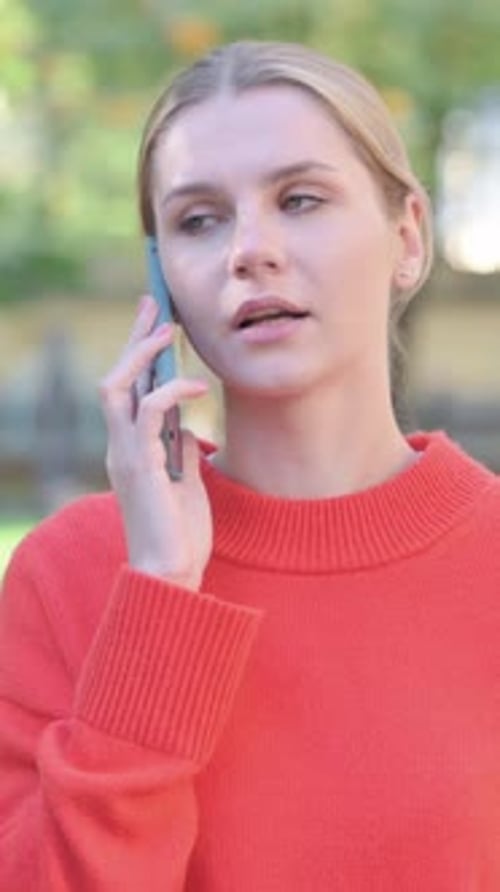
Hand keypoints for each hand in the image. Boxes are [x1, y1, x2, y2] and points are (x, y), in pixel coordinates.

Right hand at [99, 295, 212, 590]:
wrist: (173, 572)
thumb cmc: (180, 533)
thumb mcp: (186, 482)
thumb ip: (180, 452)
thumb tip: (187, 429)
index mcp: (129, 449)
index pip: (127, 390)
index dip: (139, 354)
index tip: (157, 322)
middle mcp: (119, 446)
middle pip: (115, 378)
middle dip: (134, 339)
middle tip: (154, 305)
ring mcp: (124, 454)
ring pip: (116, 387)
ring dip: (141, 354)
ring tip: (168, 329)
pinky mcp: (139, 465)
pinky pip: (147, 413)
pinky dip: (170, 392)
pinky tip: (198, 385)